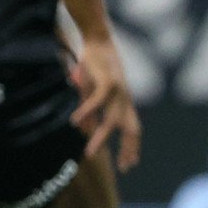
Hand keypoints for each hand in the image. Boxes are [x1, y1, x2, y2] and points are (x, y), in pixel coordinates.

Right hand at [70, 35, 141, 170]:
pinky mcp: (108, 82)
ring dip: (100, 138)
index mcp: (124, 102)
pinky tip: (73, 122)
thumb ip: (90, 111)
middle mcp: (125, 99)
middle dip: (128, 149)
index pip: (133, 129)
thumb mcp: (91, 92)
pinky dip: (86, 112)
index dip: (132, 147)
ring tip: (90, 153)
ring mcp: (119, 91)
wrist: (97, 39)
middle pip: (131, 129)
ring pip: (112, 121)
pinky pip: (97, 102)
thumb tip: (84, 130)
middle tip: (124, 168)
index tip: (129, 165)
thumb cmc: (94, 66)